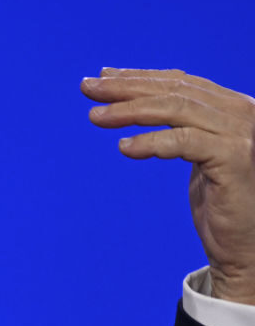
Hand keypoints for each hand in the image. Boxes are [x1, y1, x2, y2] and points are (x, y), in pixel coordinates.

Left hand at [81, 68, 254, 303]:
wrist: (248, 248)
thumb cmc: (221, 202)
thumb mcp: (198, 153)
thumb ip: (180, 125)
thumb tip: (135, 101)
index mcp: (234, 108)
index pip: (181, 83)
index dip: (139, 77)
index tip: (102, 77)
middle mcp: (243, 113)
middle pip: (174, 91)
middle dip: (126, 87)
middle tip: (86, 88)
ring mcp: (242, 134)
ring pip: (176, 109)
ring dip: (129, 110)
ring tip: (96, 116)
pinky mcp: (235, 158)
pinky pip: (183, 140)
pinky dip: (150, 141)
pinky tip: (124, 147)